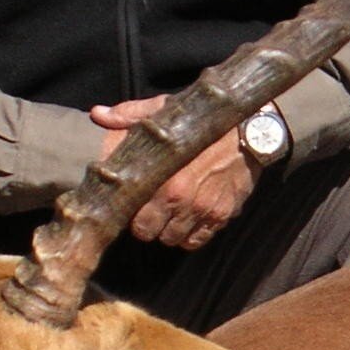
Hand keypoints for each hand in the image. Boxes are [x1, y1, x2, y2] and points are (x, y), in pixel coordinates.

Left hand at [90, 96, 263, 248]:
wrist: (250, 129)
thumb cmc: (204, 120)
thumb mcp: (165, 109)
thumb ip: (129, 115)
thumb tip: (98, 114)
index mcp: (163, 180)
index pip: (134, 219)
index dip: (130, 213)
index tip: (134, 203)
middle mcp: (182, 201)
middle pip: (151, 234)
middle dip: (148, 225)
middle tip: (151, 211)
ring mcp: (204, 211)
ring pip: (174, 240)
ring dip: (169, 230)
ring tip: (171, 214)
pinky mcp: (222, 215)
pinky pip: (199, 240)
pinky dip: (191, 235)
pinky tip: (190, 219)